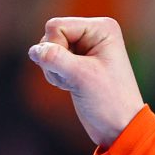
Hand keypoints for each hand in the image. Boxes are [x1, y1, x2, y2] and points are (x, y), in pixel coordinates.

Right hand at [28, 17, 145, 147]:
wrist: (119, 128)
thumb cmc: (109, 102)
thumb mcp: (81, 77)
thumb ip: (55, 58)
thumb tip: (34, 50)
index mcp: (102, 28)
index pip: (56, 26)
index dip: (55, 48)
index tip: (75, 70)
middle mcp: (93, 34)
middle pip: (50, 36)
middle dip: (54, 60)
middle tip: (76, 79)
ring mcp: (84, 47)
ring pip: (47, 48)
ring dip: (54, 70)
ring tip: (75, 84)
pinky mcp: (76, 62)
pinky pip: (49, 60)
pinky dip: (54, 75)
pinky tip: (71, 86)